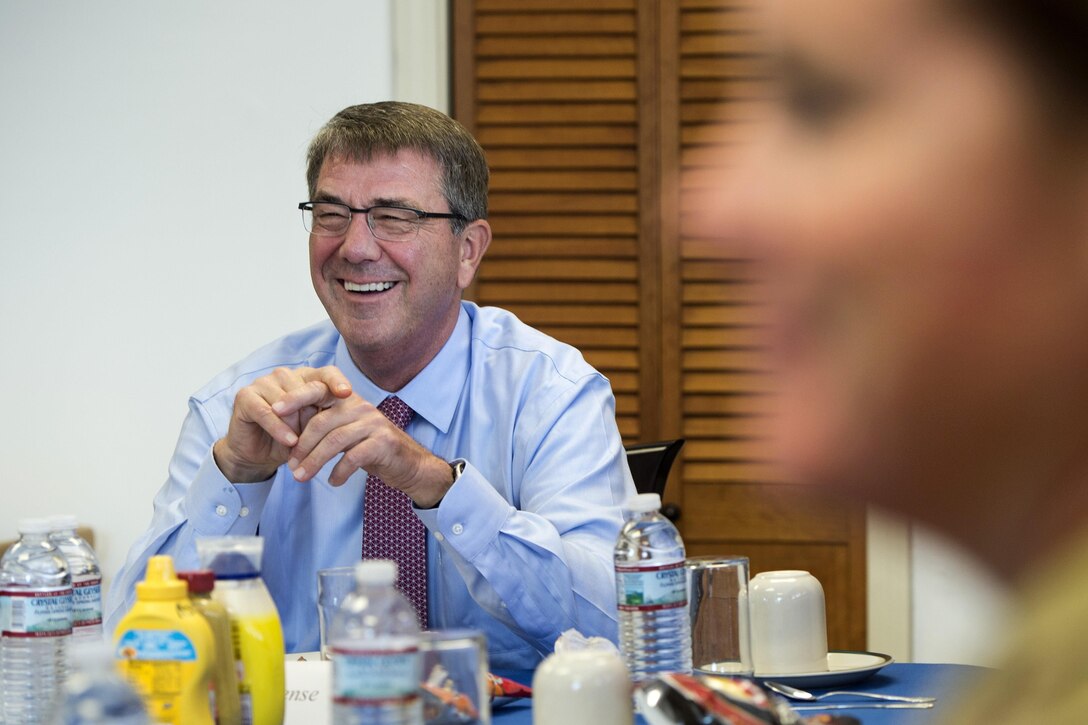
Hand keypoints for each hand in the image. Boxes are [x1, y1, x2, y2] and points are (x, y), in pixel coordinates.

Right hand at [213, 366, 351, 482]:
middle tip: (311, 439)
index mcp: (306, 377)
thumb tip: (343, 414)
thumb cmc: (291, 439)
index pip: (326, 373)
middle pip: (308, 391)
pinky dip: (279, 429)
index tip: (347, 394)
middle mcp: (285, 374)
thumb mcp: (314, 430)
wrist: (259, 454)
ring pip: (289, 403)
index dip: (337, 381)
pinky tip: (289, 442)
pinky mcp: (245, 395)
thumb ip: (325, 418)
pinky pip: (268, 412)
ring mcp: (264, 382)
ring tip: (297, 443)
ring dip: (295, 426)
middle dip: (312, 418)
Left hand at [286, 394, 453, 506]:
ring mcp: (373, 424)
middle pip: (322, 421)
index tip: (273, 411)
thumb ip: (323, 428)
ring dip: (314, 462)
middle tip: (289, 466)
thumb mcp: (345, 434)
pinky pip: (354, 457)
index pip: (317, 393)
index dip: (295, 399)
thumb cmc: (371, 448)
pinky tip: (333, 482)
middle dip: (301, 445)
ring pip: (335, 440)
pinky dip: (339, 471)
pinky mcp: (383, 443)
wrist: (409, 463)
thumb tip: (287, 434)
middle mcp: (361, 406)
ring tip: (301, 478)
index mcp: (348, 400)